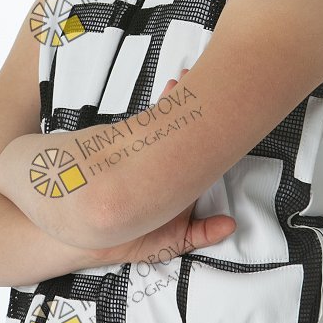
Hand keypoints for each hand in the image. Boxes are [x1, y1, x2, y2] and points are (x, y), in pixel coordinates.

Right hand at [93, 69, 235, 268]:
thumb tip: (229, 224)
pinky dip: (148, 111)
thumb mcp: (170, 242)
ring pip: (162, 123)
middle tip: (195, 82)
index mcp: (180, 180)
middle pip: (183, 130)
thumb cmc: (133, 238)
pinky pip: (139, 125)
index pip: (199, 151)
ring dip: (171, 101)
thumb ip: (200, 233)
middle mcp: (164, 165)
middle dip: (190, 105)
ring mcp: (144, 155)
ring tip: (178, 81)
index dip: (209, 131)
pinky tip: (158, 94)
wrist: (92, 235)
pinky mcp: (122, 149)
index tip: (219, 109)